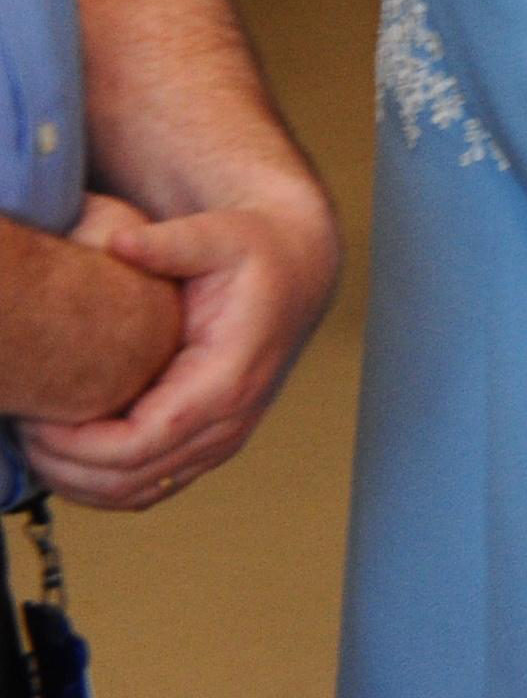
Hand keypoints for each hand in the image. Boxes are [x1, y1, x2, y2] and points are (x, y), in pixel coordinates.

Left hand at [20, 192, 337, 508]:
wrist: (296, 274)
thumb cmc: (254, 255)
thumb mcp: (219, 236)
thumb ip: (170, 242)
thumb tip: (118, 243)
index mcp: (226, 380)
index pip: (139, 444)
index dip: (76, 445)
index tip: (35, 418)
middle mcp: (229, 422)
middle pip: (129, 481)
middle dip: (63, 465)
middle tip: (21, 429)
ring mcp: (222, 440)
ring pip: (135, 494)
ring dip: (77, 482)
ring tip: (36, 442)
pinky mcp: (208, 445)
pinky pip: (147, 488)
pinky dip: (100, 484)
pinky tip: (68, 452)